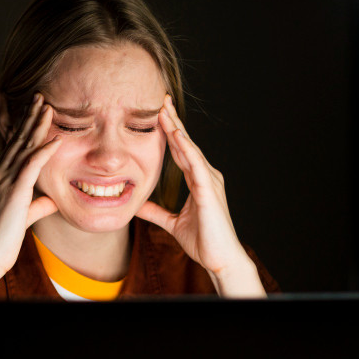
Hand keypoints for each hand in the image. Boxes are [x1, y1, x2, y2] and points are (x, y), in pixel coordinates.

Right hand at [0, 93, 61, 301]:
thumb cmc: (1, 242)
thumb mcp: (22, 219)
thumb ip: (36, 206)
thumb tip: (50, 200)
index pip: (13, 148)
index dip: (24, 128)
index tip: (34, 111)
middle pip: (17, 141)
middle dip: (29, 118)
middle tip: (40, 97)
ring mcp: (4, 183)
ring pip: (22, 148)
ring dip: (36, 126)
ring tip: (48, 107)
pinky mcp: (13, 194)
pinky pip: (30, 166)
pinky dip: (43, 151)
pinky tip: (55, 139)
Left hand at [136, 95, 264, 296]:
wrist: (220, 259)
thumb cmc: (203, 241)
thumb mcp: (171, 223)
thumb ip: (156, 212)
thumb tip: (137, 206)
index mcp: (198, 180)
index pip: (181, 150)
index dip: (169, 131)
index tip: (158, 113)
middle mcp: (206, 175)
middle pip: (186, 143)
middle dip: (173, 121)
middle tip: (161, 99)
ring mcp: (209, 181)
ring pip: (190, 149)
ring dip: (177, 129)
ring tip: (164, 111)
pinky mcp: (209, 191)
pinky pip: (196, 165)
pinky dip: (186, 149)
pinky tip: (176, 136)